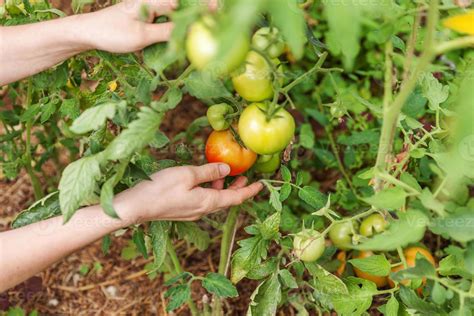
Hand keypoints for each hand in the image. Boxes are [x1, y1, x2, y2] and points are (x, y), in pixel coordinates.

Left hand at [80, 0, 217, 52]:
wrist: (87, 33)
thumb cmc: (110, 32)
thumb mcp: (140, 36)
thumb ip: (165, 33)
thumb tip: (189, 32)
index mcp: (151, 1)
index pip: (181, 5)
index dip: (201, 8)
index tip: (218, 11)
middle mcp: (152, 3)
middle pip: (181, 8)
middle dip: (199, 11)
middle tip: (219, 15)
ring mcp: (150, 12)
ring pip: (175, 16)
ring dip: (189, 22)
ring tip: (208, 24)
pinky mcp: (147, 21)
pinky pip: (166, 24)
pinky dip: (177, 30)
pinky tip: (187, 37)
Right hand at [115, 163, 262, 222]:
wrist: (135, 207)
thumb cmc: (160, 189)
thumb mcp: (188, 174)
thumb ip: (209, 171)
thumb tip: (227, 169)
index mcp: (208, 202)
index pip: (236, 198)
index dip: (250, 191)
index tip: (261, 184)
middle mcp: (203, 210)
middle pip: (227, 200)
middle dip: (238, 188)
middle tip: (245, 176)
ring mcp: (192, 212)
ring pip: (214, 200)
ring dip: (222, 187)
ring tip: (224, 173)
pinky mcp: (182, 211)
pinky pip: (203, 200)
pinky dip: (209, 190)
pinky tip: (202, 180)